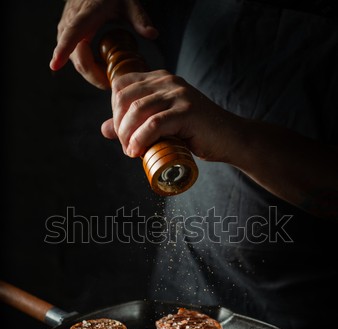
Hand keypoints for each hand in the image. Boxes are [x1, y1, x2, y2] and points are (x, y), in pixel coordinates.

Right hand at [50, 0, 158, 88]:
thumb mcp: (129, 2)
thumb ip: (140, 18)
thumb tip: (153, 34)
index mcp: (85, 15)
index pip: (71, 35)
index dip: (62, 50)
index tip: (55, 65)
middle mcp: (70, 23)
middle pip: (78, 59)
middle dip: (95, 76)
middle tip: (114, 84)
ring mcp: (66, 31)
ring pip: (76, 62)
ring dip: (93, 73)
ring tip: (111, 75)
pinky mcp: (67, 37)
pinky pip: (77, 58)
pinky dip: (90, 67)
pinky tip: (103, 67)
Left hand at [100, 68, 337, 218]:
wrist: (230, 139)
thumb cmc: (196, 134)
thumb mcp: (161, 126)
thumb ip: (134, 124)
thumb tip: (104, 129)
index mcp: (160, 80)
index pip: (121, 86)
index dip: (114, 111)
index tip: (122, 134)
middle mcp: (168, 81)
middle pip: (124, 97)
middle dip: (119, 125)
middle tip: (126, 147)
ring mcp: (178, 94)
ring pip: (137, 110)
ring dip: (127, 135)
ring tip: (132, 152)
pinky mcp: (187, 111)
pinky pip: (154, 124)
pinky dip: (141, 140)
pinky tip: (138, 152)